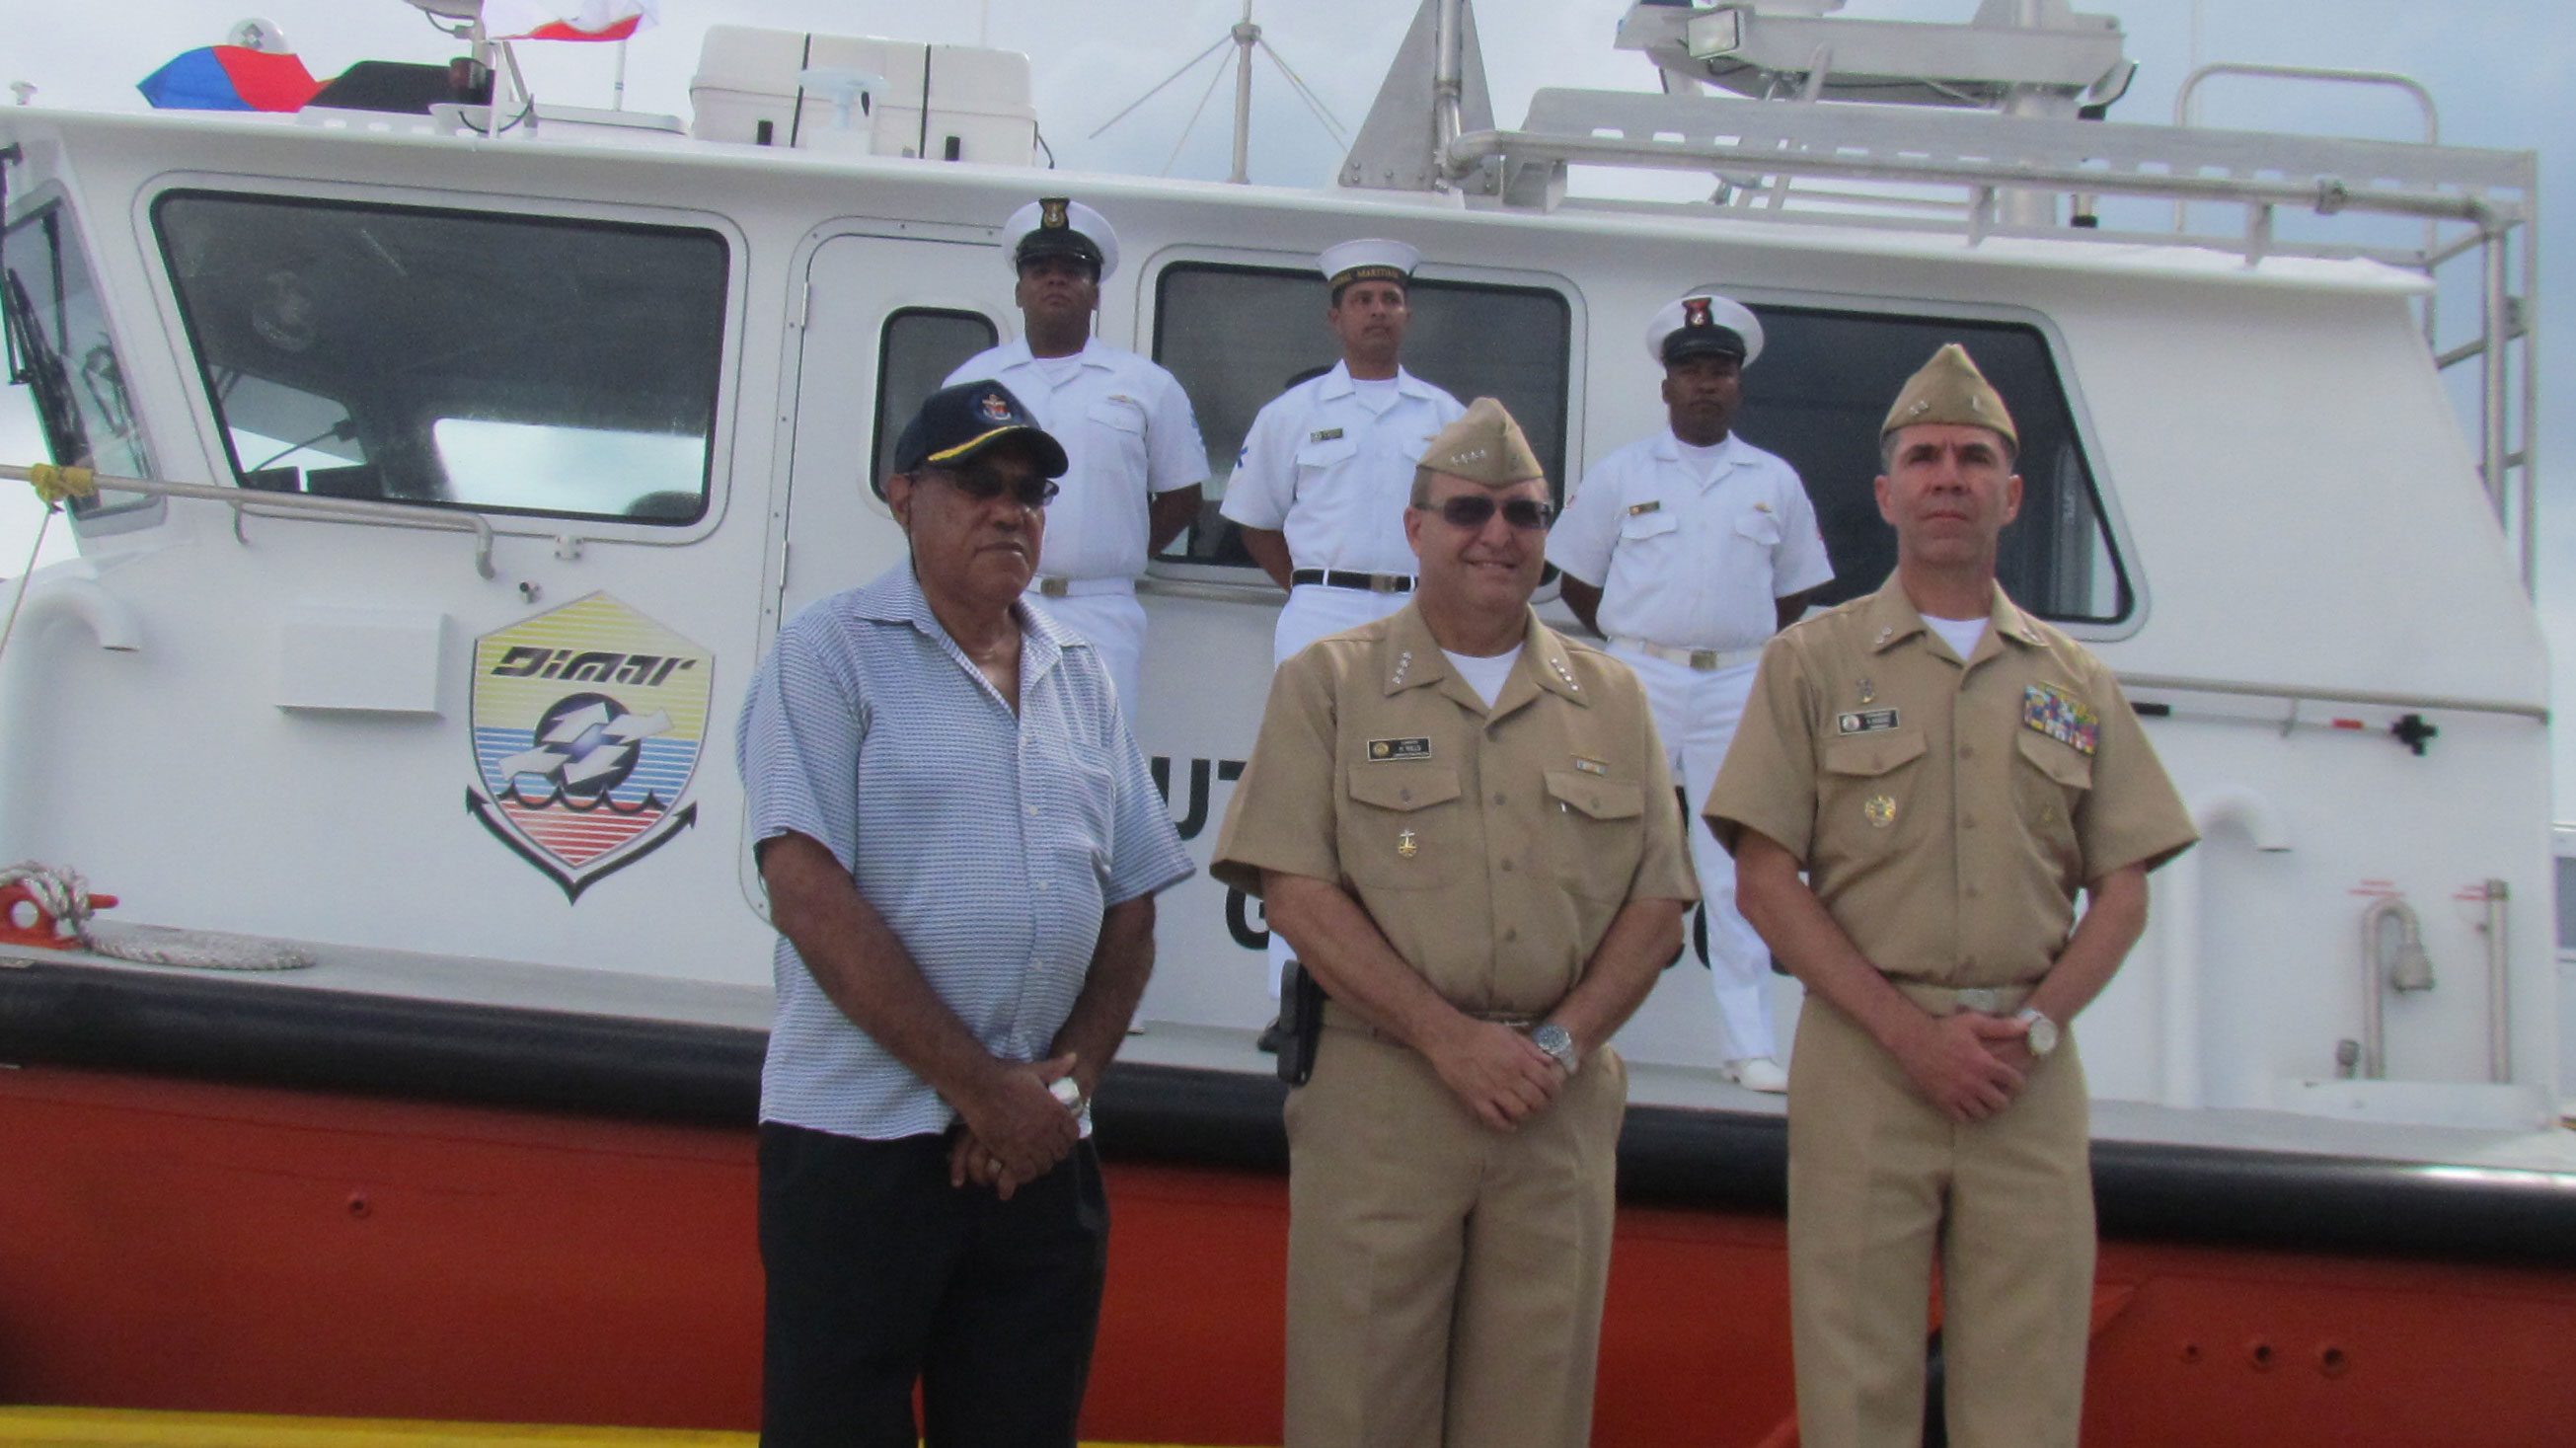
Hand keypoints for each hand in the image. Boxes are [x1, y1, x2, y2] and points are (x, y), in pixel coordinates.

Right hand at [950, 1052, 1080, 1187]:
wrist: (979, 1084)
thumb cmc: (1005, 1076)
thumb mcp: (1034, 1070)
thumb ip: (1056, 1068)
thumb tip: (1074, 1057)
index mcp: (1055, 1111)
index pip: (1072, 1134)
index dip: (1067, 1137)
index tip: (1058, 1137)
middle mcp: (1046, 1129)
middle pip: (1059, 1152)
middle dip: (1053, 1152)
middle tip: (1043, 1149)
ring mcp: (1028, 1143)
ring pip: (1043, 1165)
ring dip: (1039, 1163)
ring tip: (1030, 1158)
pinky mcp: (1010, 1152)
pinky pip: (1025, 1172)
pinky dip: (1023, 1172)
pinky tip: (1017, 1164)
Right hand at [1425, 1019, 1563, 1132]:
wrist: (1450, 1038)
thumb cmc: (1480, 1033)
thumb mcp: (1509, 1034)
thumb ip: (1530, 1049)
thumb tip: (1548, 1062)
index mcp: (1519, 1060)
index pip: (1546, 1081)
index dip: (1554, 1091)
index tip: (1553, 1094)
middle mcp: (1509, 1077)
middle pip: (1535, 1100)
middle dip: (1543, 1105)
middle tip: (1541, 1104)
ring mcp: (1492, 1090)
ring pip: (1519, 1111)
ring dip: (1526, 1115)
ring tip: (1526, 1112)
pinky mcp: (1476, 1099)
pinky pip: (1494, 1119)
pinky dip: (1505, 1126)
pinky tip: (1510, 1125)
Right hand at [1894, 1012, 2024, 1121]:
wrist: (1914, 1040)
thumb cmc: (1945, 1029)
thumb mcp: (1974, 1023)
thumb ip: (2001, 1027)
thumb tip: (2028, 1025)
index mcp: (1984, 1064)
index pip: (2014, 1081)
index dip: (2017, 1082)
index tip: (2013, 1080)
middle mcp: (1974, 1083)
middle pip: (2000, 1103)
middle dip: (2002, 1098)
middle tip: (1997, 1091)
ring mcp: (1958, 1094)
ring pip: (1982, 1113)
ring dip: (1985, 1107)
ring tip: (1981, 1099)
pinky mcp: (1943, 1101)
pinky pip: (1962, 1118)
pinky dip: (1966, 1113)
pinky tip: (1965, 1103)